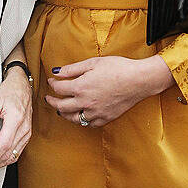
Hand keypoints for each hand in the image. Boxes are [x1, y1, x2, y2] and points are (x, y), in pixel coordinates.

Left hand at [0, 67, 31, 174]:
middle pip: (8, 155)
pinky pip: (17, 152)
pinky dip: (6, 160)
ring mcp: (26, 133)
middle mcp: (24, 129)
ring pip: (13, 156)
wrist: (22, 86)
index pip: (4, 145)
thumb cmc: (10, 92)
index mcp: (16, 120)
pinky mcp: (26, 135)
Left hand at [46, 55, 173, 127]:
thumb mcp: (92, 63)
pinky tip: (80, 116)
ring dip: (64, 114)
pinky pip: (88, 124)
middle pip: (61, 106)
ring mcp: (95, 113)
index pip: (58, 89)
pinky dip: (81, 120)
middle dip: (52, 102)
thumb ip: (72, 69)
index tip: (52, 81)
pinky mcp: (105, 118)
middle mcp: (85, 103)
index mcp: (80, 87)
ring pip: (73, 118)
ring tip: (61, 109)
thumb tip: (57, 72)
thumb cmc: (118, 68)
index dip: (52, 84)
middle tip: (49, 98)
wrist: (139, 80)